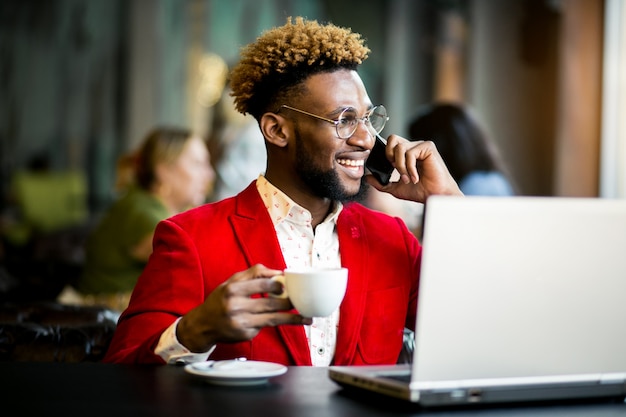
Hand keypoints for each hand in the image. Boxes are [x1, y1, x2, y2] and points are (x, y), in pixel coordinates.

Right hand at [176, 264, 311, 352]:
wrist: (204, 325)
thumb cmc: (221, 300)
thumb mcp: (232, 282)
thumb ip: (254, 274)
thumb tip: (278, 272)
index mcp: (232, 290)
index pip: (261, 284)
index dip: (277, 285)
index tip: (288, 285)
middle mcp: (235, 307)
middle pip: (270, 303)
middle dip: (289, 303)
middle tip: (303, 301)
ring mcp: (240, 323)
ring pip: (273, 319)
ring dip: (292, 319)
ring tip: (307, 319)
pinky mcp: (245, 335)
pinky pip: (264, 327)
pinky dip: (275, 323)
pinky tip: (286, 321)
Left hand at [365, 135, 462, 202]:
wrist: (435, 196)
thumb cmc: (419, 192)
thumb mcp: (395, 189)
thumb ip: (381, 183)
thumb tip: (367, 177)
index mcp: (406, 153)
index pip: (389, 144)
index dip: (385, 154)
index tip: (390, 170)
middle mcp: (413, 147)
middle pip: (392, 138)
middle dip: (389, 155)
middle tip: (394, 169)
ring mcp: (421, 145)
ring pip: (400, 148)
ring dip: (400, 167)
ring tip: (407, 179)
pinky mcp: (428, 147)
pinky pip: (410, 153)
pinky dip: (410, 168)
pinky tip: (416, 178)